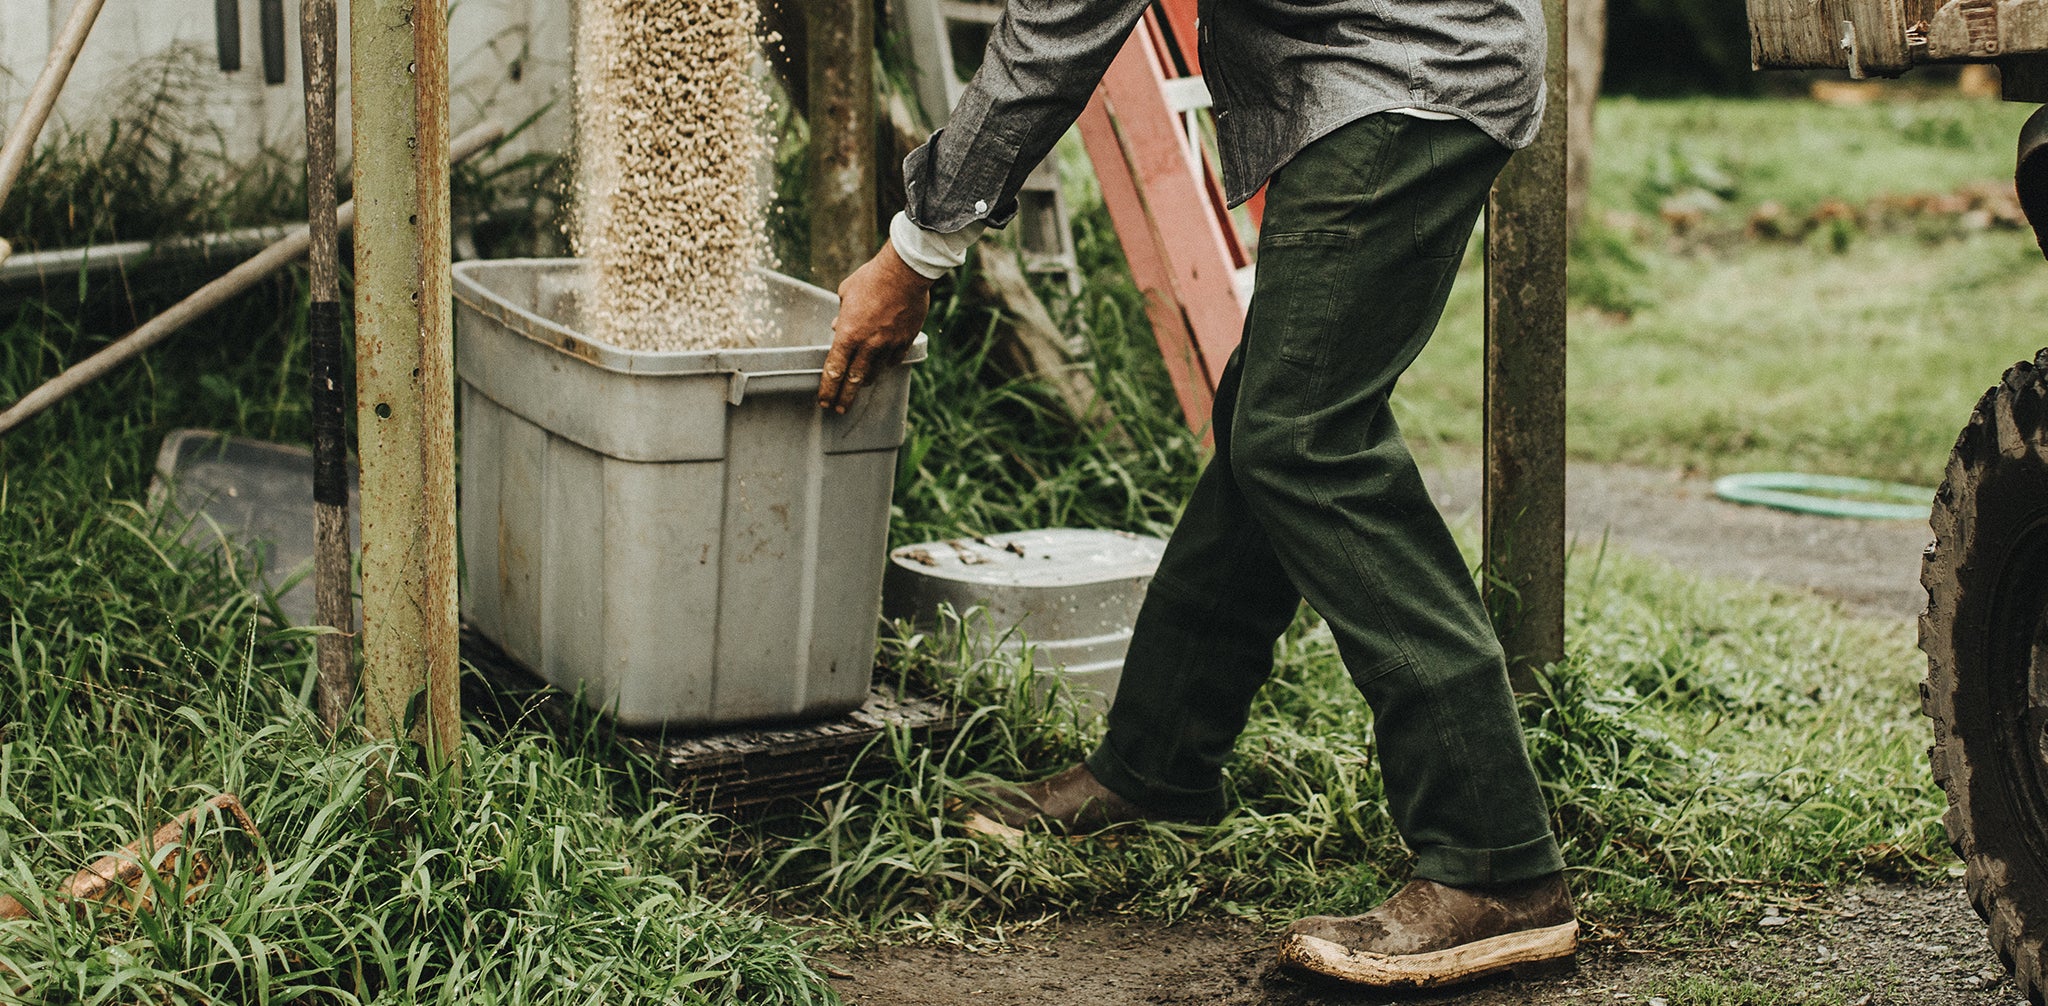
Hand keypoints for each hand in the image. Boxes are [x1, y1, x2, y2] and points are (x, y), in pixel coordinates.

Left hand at [819, 241, 933, 412]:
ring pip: (875, 372)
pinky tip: (883, 365)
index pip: (834, 369)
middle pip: (854, 380)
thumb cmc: (872, 278)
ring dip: (865, 381)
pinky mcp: (906, 341)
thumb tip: (837, 327)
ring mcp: (889, 345)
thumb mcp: (847, 293)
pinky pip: (894, 360)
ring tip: (860, 387)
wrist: (905, 272)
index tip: (824, 401)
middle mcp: (868, 345)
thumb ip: (842, 314)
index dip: (828, 388)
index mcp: (848, 334)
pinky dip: (886, 364)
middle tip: (840, 409)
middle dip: (845, 397)